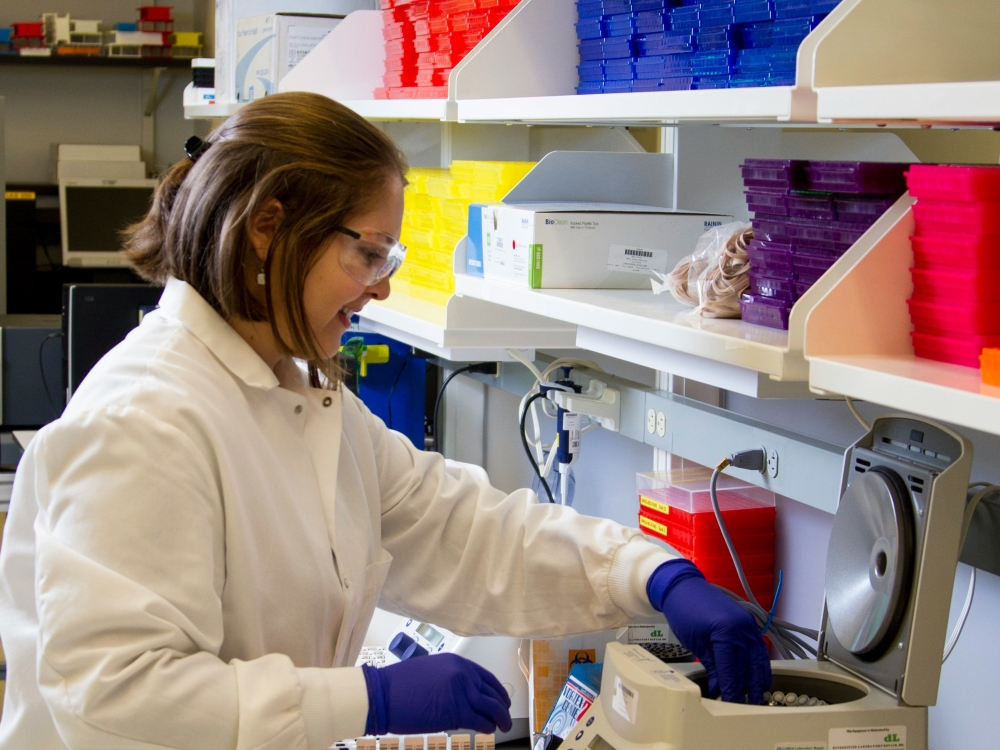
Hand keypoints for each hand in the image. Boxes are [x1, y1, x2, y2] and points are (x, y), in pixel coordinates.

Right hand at [362, 653, 512, 734]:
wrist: (383, 694)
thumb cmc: (398, 685)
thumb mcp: (430, 670)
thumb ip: (450, 678)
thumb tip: (462, 693)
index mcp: (456, 662)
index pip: (486, 677)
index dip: (497, 690)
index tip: (501, 698)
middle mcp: (463, 674)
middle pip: (492, 692)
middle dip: (502, 705)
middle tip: (505, 714)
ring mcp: (461, 692)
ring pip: (492, 707)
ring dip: (501, 718)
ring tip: (503, 726)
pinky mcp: (457, 711)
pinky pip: (481, 721)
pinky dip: (488, 727)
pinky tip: (487, 730)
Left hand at [647, 559, 770, 703]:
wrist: (683, 587)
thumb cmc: (684, 612)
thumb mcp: (695, 643)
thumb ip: (712, 667)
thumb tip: (719, 688)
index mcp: (726, 632)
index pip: (731, 669)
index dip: (731, 689)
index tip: (731, 703)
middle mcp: (742, 628)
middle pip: (747, 666)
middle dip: (746, 688)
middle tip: (744, 705)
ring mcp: (748, 624)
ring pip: (759, 658)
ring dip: (758, 679)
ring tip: (756, 697)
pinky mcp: (748, 622)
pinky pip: (758, 647)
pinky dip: (760, 663)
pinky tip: (760, 676)